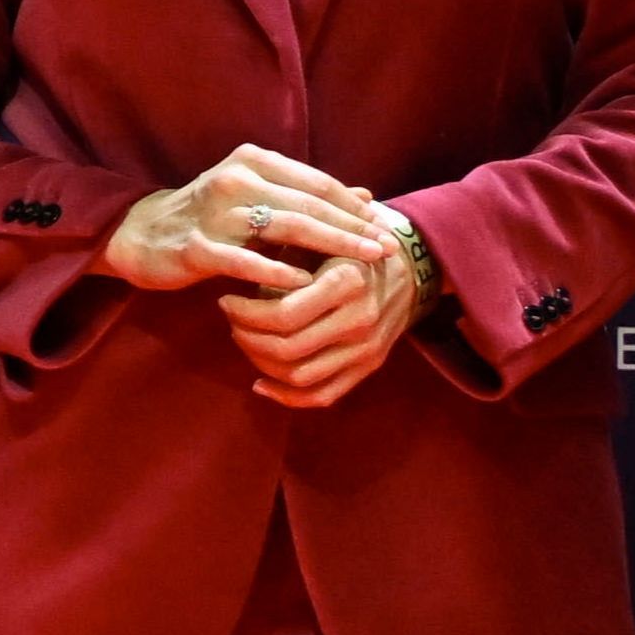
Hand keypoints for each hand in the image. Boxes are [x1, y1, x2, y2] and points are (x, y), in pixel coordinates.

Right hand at [100, 140, 378, 291]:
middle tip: (386, 248)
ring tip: (362, 265)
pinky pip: (243, 260)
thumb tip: (365, 195)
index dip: (353, 206)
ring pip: (284, 227)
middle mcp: (235, 178)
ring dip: (330, 246)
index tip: (385, 227)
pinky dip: (276, 272)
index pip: (316, 182)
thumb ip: (306, 194)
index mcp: (253, 160)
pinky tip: (304, 285)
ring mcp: (214, 212)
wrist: (140, 234)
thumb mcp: (257, 195)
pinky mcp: (195, 246)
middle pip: (307, 204)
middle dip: (353, 228)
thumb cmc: (208, 217)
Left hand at [217, 201, 432, 407]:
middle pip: (288, 349)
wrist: (408, 267)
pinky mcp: (369, 367)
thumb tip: (232, 267)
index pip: (284, 314)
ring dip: (261, 364)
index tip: (226, 300)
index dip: (245, 313)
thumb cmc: (348, 246)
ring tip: (245, 340)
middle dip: (247, 337)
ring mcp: (367, 348)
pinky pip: (323, 396)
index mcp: (348, 281)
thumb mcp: (319, 238)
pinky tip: (260, 382)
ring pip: (300, 376)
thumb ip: (283, 257)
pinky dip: (286, 396)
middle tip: (231, 320)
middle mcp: (361, 319)